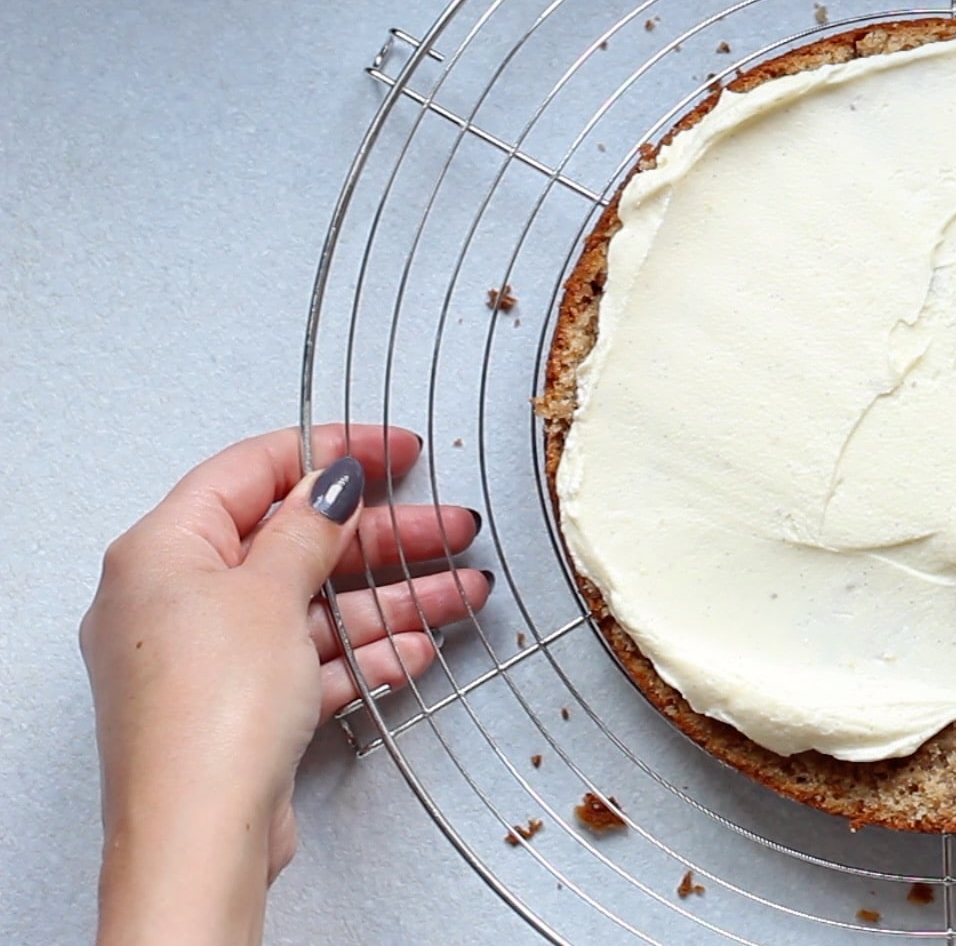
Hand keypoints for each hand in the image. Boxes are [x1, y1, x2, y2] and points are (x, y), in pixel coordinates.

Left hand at [82, 424, 491, 944]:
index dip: (330, 451)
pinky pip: (312, 662)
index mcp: (162, 551)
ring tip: (464, 590)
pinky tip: (418, 650)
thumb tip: (332, 482)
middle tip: (452, 526)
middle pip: (295, 542)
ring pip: (315, 606)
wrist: (199, 833)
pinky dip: (366, 653)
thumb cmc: (208, 712)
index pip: (251, 471)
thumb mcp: (270, 590)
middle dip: (384, 537)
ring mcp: (211, 658)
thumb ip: (309, 527)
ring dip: (394, 597)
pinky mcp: (242, 709)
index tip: (395, 449)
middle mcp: (176, 600)